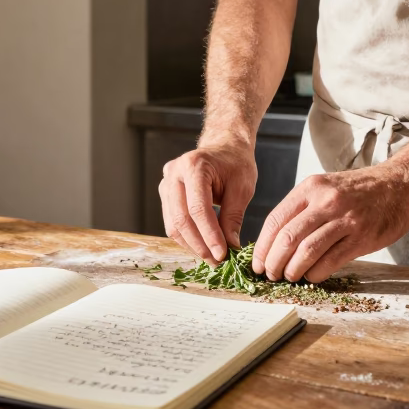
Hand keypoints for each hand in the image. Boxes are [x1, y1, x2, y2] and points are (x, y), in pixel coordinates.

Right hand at [159, 141, 256, 263]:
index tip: (222, 254)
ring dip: (192, 245)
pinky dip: (187, 238)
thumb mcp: (242, 188)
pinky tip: (202, 246)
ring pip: (173, 224)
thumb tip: (229, 248)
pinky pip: (172, 222)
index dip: (209, 235)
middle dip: (199, 244)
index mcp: (194, 166)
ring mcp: (166, 183)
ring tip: (211, 257)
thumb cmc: (235, 164)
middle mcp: (174, 173)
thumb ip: (233, 218)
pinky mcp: (165, 194)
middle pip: (181, 218)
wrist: (224, 147)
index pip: (198, 208)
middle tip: (217, 261)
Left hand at [252, 163, 408, 282]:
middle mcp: (325, 201)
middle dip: (274, 262)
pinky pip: (331, 261)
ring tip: (289, 277)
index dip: (262, 246)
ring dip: (293, 270)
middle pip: (287, 238)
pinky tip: (312, 276)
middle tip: (271, 275)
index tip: (257, 263)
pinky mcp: (362, 237)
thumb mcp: (326, 188)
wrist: (401, 184)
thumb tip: (275, 242)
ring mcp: (345, 219)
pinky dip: (316, 273)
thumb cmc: (359, 191)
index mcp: (311, 188)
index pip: (275, 220)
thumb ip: (303, 210)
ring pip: (307, 251)